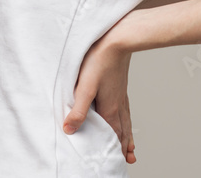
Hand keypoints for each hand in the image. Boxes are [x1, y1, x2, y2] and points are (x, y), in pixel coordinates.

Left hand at [63, 30, 136, 163]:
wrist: (118, 38)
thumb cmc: (100, 60)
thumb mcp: (85, 87)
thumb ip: (78, 110)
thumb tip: (69, 130)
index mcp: (109, 108)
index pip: (112, 135)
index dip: (113, 149)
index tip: (117, 161)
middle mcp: (118, 104)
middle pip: (122, 131)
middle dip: (123, 146)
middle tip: (129, 160)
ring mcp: (121, 94)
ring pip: (125, 120)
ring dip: (127, 134)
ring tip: (131, 145)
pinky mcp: (120, 85)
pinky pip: (126, 108)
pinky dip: (127, 118)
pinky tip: (125, 114)